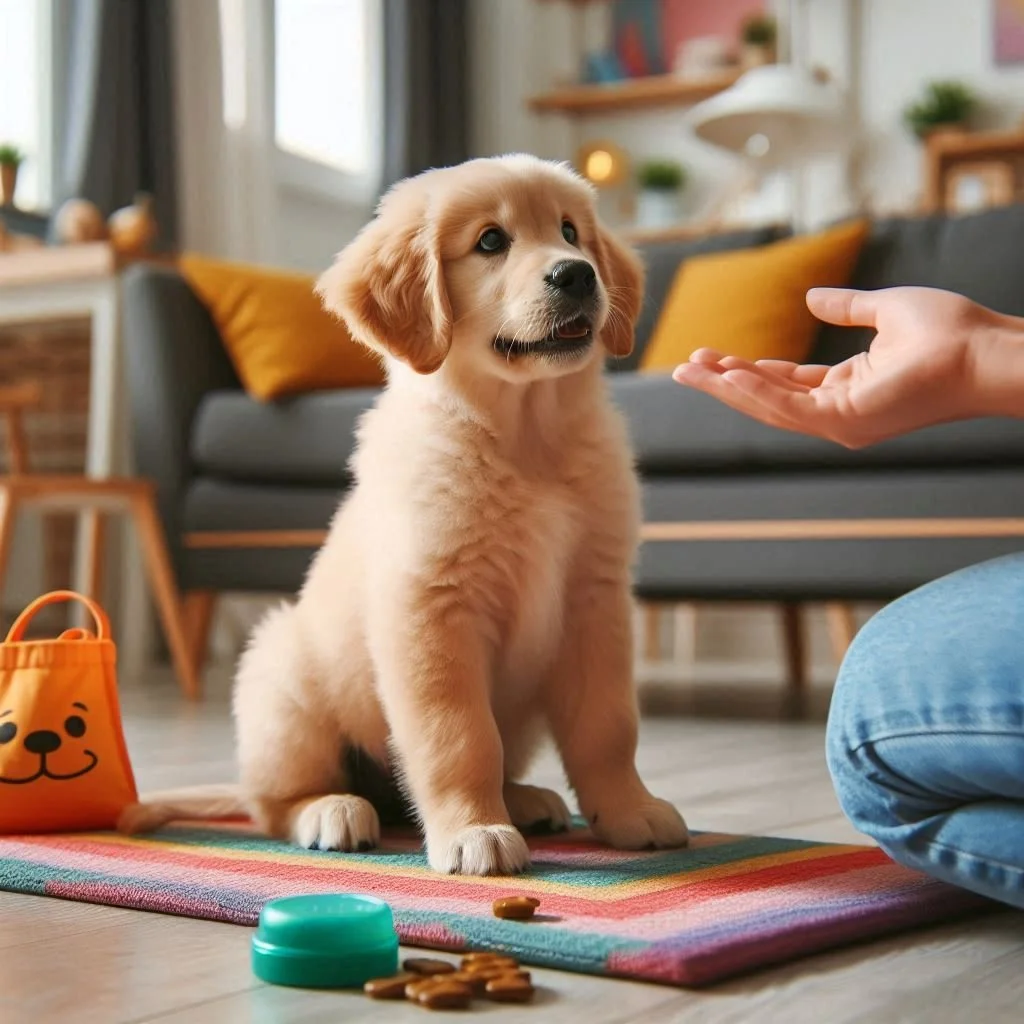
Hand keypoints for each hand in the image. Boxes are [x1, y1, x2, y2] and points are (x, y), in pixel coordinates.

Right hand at [671, 286, 1015, 447]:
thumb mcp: (885, 310)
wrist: (984, 351)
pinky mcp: (843, 419)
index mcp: (848, 387)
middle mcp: (839, 411)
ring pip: (769, 406)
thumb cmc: (950, 332)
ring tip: (691, 369)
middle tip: (684, 368)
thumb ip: (847, 307)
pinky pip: (787, 406)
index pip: (784, 383)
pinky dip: (754, 391)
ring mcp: (840, 421)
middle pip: (767, 398)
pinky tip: (726, 374)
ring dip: (727, 388)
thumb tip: (812, 297)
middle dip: (724, 383)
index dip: (746, 369)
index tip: (714, 354)